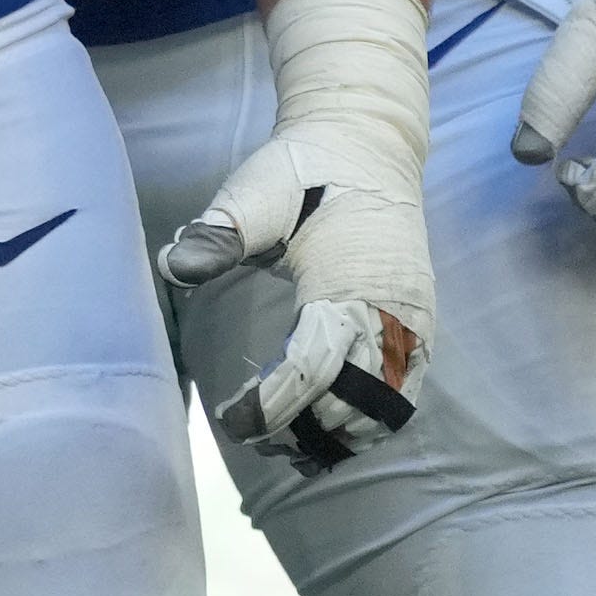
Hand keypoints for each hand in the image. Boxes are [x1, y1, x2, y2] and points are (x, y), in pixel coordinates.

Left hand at [163, 0, 434, 475]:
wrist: (366, 145)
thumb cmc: (303, 171)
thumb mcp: (256, 192)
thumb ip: (220, 231)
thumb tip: (175, 265)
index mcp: (349, 282)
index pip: (314, 366)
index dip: (274, 403)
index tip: (235, 420)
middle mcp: (392, 310)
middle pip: (353, 399)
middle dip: (304, 429)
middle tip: (251, 438)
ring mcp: (413, 320)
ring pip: (389, 405)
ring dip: (343, 433)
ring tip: (289, 450)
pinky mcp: (420, 323)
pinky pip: (409, 389)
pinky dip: (377, 419)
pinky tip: (334, 432)